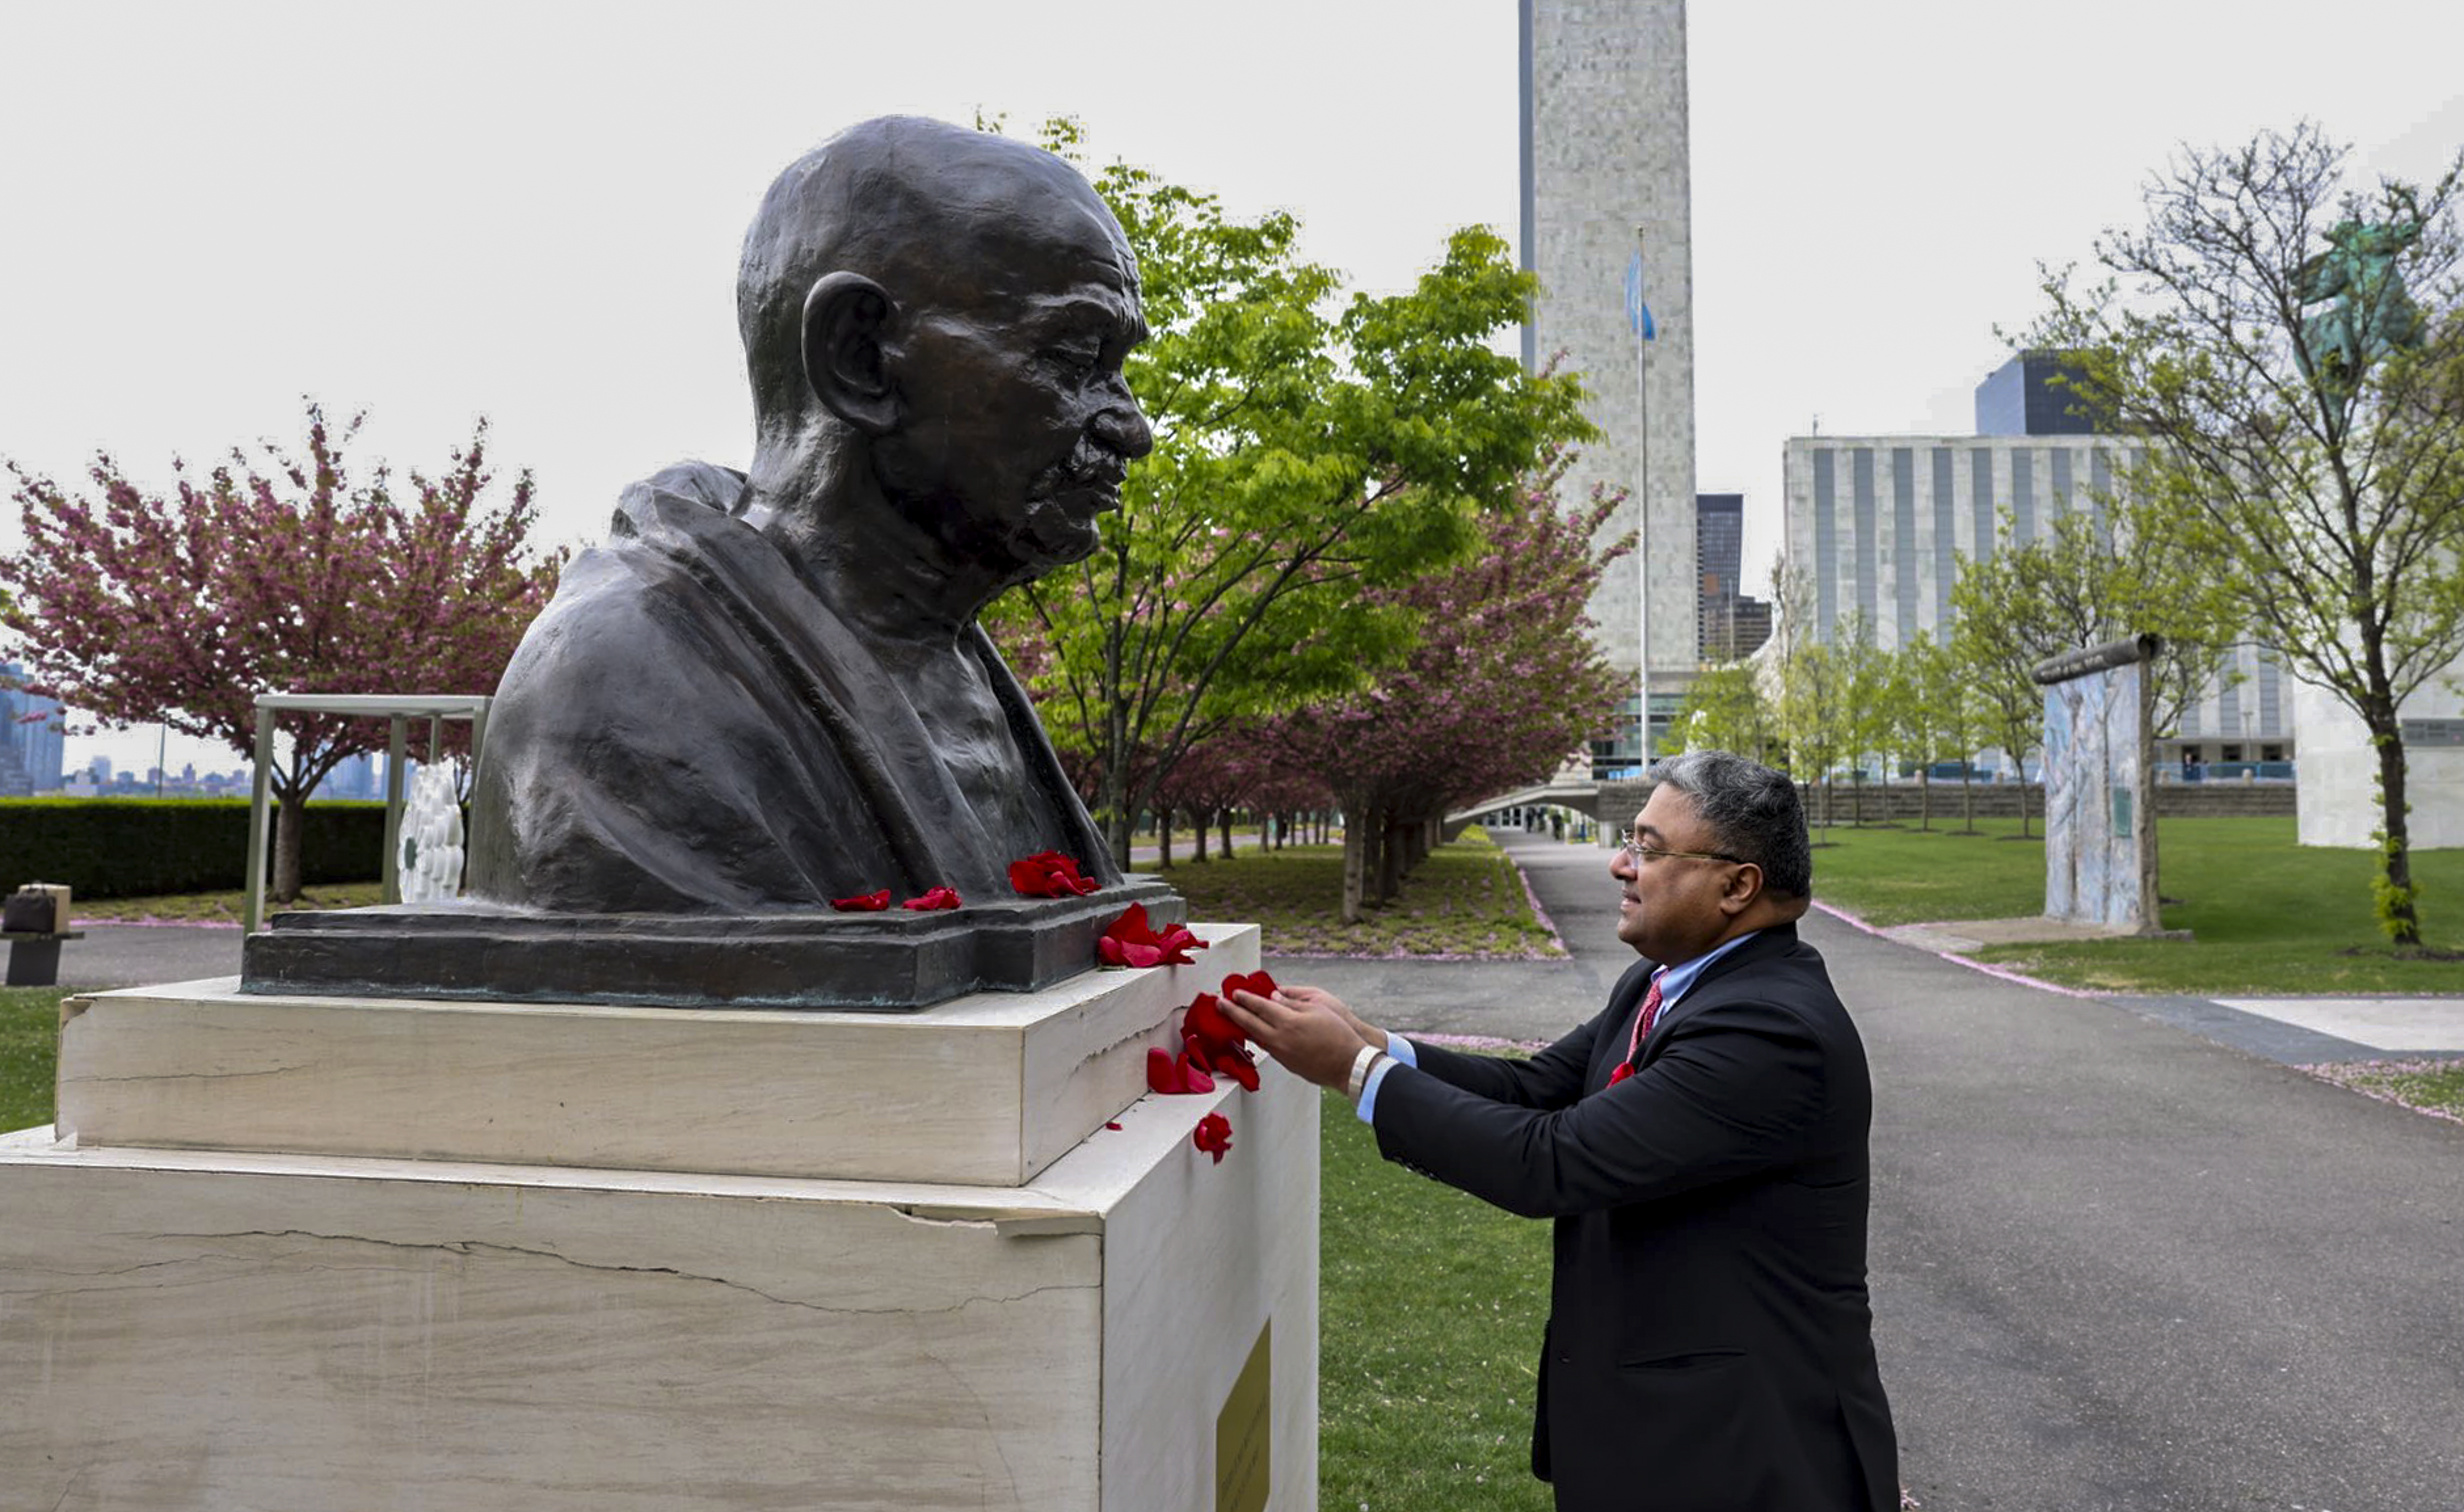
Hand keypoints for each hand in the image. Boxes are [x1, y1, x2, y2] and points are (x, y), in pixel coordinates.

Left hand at [1221, 983, 1374, 1090]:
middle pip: (1249, 1023)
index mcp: (1288, 1022)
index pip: (1260, 1006)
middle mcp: (1280, 1039)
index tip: (1233, 993)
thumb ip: (1292, 1002)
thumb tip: (1273, 998)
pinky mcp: (1286, 1064)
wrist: (1349, 1065)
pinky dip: (1257, 1037)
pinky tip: (1254, 1032)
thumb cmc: (1338, 1034)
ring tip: (1233, 1017)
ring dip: (1242, 1026)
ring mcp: (1281, 1054)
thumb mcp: (1318, 1008)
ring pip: (1255, 1037)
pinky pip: (1266, 1048)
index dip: (1245, 998)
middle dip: (1233, 1012)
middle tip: (1220, 1004)